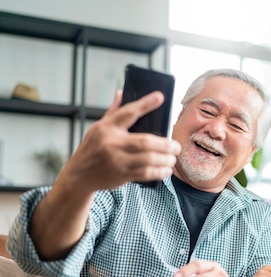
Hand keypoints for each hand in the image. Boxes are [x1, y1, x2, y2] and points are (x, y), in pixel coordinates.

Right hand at [58, 90, 179, 193]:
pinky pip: (146, 173)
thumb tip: (121, 92)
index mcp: (106, 128)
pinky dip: (159, 172)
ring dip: (166, 159)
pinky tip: (166, 170)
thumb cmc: (92, 149)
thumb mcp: (98, 128)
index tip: (160, 97)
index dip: (145, 104)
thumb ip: (113, 112)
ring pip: (149, 158)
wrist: (79, 176)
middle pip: (145, 141)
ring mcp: (116, 160)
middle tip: (176, 146)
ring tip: (173, 158)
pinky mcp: (121, 174)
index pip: (128, 112)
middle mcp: (111, 143)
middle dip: (166, 144)